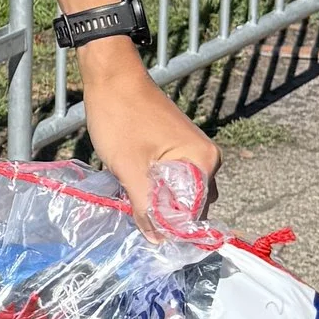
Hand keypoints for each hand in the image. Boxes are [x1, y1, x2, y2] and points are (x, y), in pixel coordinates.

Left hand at [78, 51, 217, 227]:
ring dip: (158, 202)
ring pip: (179, 192)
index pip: (197, 213)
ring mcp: (193, 151)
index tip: (150, 239)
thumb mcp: (130, 169)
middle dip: (166, 216)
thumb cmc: (121, 118)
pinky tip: (133, 186)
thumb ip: (146, 208)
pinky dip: (155, 187)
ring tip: (132, 202)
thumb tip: (158, 242)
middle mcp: (206, 157)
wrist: (112, 76)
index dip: (174, 230)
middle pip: (190, 204)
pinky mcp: (178, 147)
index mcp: (203, 161)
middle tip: (137, 221)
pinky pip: (172, 178)